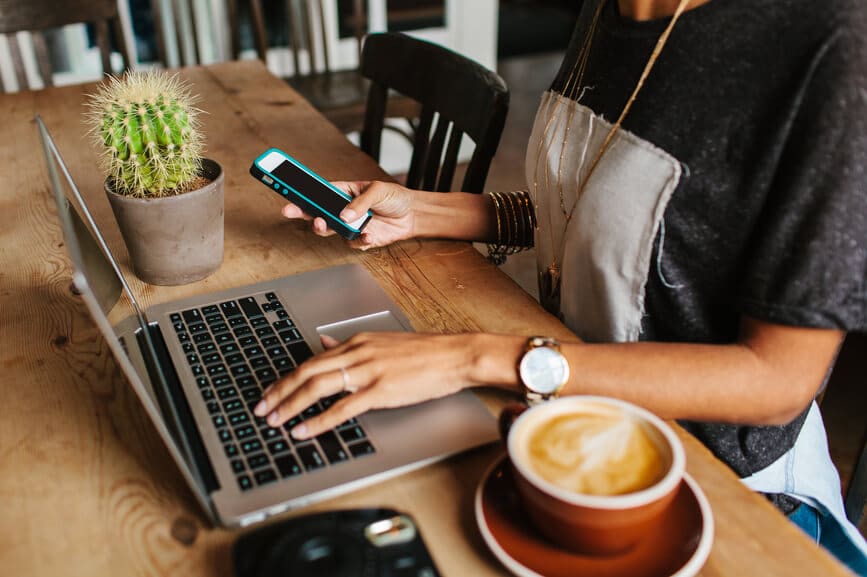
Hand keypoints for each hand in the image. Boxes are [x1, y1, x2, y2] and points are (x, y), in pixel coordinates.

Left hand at [253, 332, 487, 438]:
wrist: (454, 356)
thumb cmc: (425, 354)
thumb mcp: (382, 343)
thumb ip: (352, 346)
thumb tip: (325, 343)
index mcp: (357, 341)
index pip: (312, 360)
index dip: (287, 378)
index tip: (271, 392)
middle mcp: (358, 352)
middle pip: (307, 371)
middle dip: (279, 391)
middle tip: (261, 409)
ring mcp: (368, 371)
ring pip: (318, 386)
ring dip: (291, 405)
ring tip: (275, 420)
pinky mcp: (381, 390)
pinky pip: (342, 407)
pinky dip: (318, 420)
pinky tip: (304, 430)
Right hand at [281, 180, 417, 249]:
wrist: (412, 215)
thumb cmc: (394, 197)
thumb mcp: (379, 190)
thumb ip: (361, 202)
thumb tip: (344, 215)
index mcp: (343, 192)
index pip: (319, 192)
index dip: (302, 193)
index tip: (288, 193)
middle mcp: (343, 210)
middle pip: (317, 212)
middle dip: (302, 212)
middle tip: (293, 211)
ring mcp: (350, 225)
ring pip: (330, 230)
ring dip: (325, 227)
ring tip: (325, 223)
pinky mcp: (361, 239)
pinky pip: (353, 243)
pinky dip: (359, 240)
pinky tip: (368, 233)